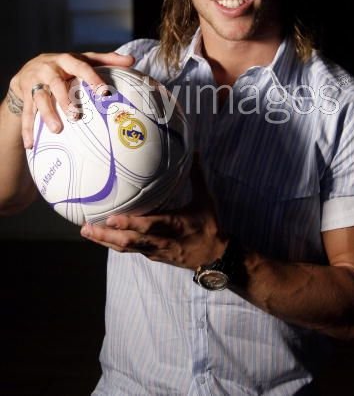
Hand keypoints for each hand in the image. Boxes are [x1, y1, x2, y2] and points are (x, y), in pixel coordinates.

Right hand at [10, 51, 134, 147]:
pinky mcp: (24, 96)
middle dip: (65, 99)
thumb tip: (132, 60)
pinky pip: (25, 114)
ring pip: (39, 98)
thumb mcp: (83, 59)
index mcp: (67, 60)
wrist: (29, 69)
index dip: (93, 79)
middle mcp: (49, 69)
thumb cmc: (66, 66)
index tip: (104, 92)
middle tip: (76, 115)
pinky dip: (27, 130)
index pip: (81, 67)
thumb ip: (107, 59)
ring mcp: (35, 82)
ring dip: (46, 115)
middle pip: (56, 84)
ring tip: (57, 130)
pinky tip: (30, 145)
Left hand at [80, 156, 227, 269]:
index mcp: (175, 225)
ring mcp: (155, 251)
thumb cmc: (209, 225)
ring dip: (105, 241)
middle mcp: (162, 240)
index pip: (150, 225)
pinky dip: (113, 244)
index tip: (111, 219)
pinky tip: (100, 237)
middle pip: (130, 242)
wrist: (214, 257)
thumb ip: (197, 176)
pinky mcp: (152, 256)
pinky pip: (130, 251)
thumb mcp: (206, 200)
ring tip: (85, 232)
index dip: (130, 223)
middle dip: (107, 236)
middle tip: (86, 228)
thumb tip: (196, 151)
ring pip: (126, 248)